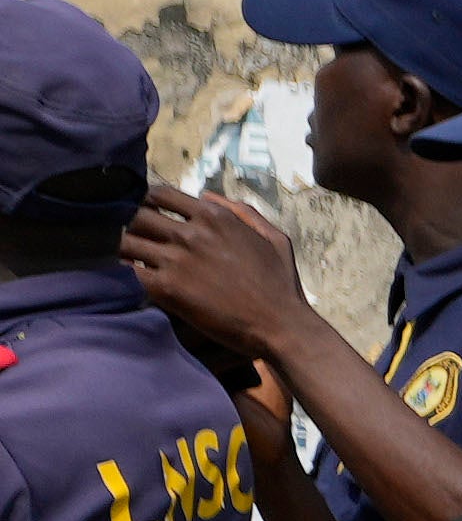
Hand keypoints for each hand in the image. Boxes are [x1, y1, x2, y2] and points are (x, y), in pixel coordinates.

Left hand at [119, 187, 324, 381]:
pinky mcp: (167, 288)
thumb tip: (206, 197)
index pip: (159, 194)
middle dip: (129, 225)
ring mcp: (177, 260)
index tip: (144, 214)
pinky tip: (125, 279)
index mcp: (214, 217)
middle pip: (135, 215)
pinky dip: (121, 273)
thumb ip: (243, 212)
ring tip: (122, 259)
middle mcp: (191, 233)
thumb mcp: (275, 238)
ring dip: (121, 249)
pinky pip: (127, 272)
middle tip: (131, 239)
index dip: (146, 202)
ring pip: (125, 242)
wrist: (282, 326)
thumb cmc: (282, 285)